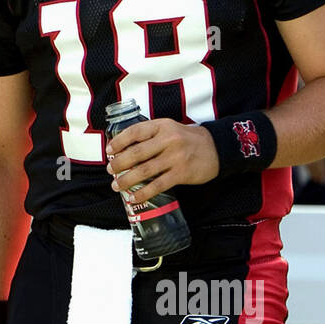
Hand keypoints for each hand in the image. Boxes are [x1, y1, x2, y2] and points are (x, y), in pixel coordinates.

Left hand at [105, 117, 219, 202]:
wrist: (216, 148)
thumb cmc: (186, 139)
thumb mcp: (168, 128)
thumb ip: (149, 135)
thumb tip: (123, 149)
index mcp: (162, 126)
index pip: (135, 132)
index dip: (119, 141)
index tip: (109, 150)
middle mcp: (168, 140)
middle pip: (137, 153)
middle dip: (119, 163)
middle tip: (110, 170)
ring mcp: (175, 157)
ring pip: (145, 170)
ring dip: (127, 180)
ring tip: (116, 185)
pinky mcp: (182, 173)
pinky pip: (158, 185)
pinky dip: (143, 192)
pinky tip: (133, 197)